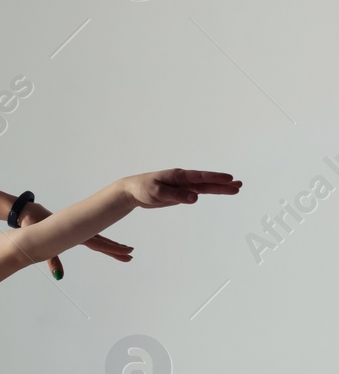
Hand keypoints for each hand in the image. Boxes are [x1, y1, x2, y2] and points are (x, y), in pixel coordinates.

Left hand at [16, 201, 134, 277]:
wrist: (28, 212)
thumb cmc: (33, 224)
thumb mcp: (42, 242)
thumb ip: (52, 261)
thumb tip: (59, 277)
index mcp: (74, 232)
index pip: (97, 243)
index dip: (112, 249)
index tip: (126, 252)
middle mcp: (78, 230)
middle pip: (101, 240)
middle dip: (116, 248)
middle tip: (131, 254)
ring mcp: (77, 229)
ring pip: (98, 238)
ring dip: (111, 244)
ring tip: (125, 251)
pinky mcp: (73, 229)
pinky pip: (91, 236)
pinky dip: (101, 240)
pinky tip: (107, 244)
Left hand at [126, 168, 242, 208]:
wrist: (133, 190)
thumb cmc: (143, 188)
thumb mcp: (157, 193)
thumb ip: (176, 195)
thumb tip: (195, 198)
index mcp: (178, 176)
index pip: (200, 177)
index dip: (215, 178)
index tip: (229, 178)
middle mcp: (183, 179)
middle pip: (206, 182)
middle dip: (223, 183)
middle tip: (240, 184)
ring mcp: (183, 186)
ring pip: (205, 187)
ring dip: (220, 188)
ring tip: (236, 188)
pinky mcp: (181, 193)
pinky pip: (199, 192)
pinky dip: (210, 191)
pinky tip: (220, 191)